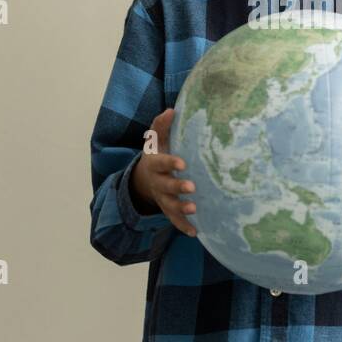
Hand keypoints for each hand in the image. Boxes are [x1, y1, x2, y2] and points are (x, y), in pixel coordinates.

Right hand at [130, 108, 198, 236]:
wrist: (145, 177)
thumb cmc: (158, 153)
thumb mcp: (156, 139)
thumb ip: (161, 125)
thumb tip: (172, 109)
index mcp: (155, 163)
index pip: (161, 162)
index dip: (170, 163)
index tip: (183, 163)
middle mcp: (158, 182)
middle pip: (166, 186)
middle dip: (177, 188)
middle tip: (191, 187)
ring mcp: (162, 198)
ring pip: (170, 206)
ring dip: (181, 209)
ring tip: (194, 209)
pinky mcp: (168, 210)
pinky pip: (174, 220)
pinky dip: (183, 226)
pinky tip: (195, 232)